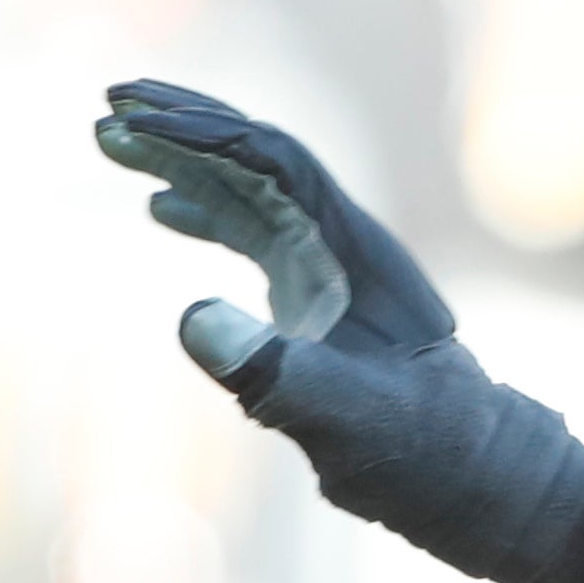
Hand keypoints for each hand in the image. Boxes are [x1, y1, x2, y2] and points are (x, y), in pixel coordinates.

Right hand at [91, 77, 583, 582]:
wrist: (474, 477)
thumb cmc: (423, 451)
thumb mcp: (345, 419)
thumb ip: (273, 372)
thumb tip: (191, 320)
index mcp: (352, 250)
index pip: (271, 162)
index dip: (200, 136)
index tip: (136, 122)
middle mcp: (339, 242)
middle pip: (254, 157)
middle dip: (182, 126)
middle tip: (109, 104)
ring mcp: (328, 266)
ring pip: (248, 190)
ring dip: (182, 162)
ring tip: (114, 142)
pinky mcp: (315, 296)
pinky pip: (252, 232)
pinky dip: (204, 213)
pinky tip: (159, 209)